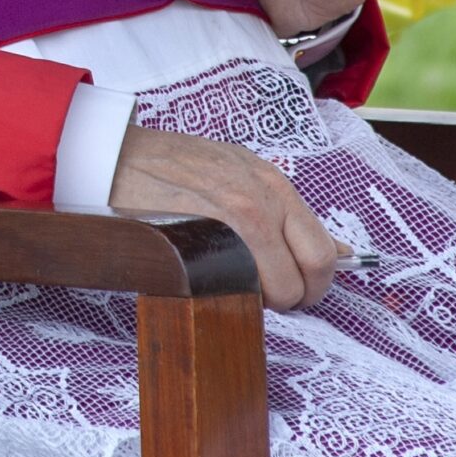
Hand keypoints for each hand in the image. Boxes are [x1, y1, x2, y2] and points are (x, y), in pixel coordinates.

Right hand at [109, 126, 345, 309]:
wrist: (114, 157)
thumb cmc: (173, 165)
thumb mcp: (239, 171)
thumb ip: (284, 211)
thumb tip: (341, 251)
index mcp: (274, 184)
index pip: (323, 251)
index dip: (312, 282)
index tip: (293, 288)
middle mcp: (261, 200)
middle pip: (310, 274)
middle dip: (295, 297)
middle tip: (267, 297)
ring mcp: (232, 220)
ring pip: (275, 289)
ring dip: (260, 299)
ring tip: (229, 283)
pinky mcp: (202, 239)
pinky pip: (235, 286)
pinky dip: (229, 295)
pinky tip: (208, 279)